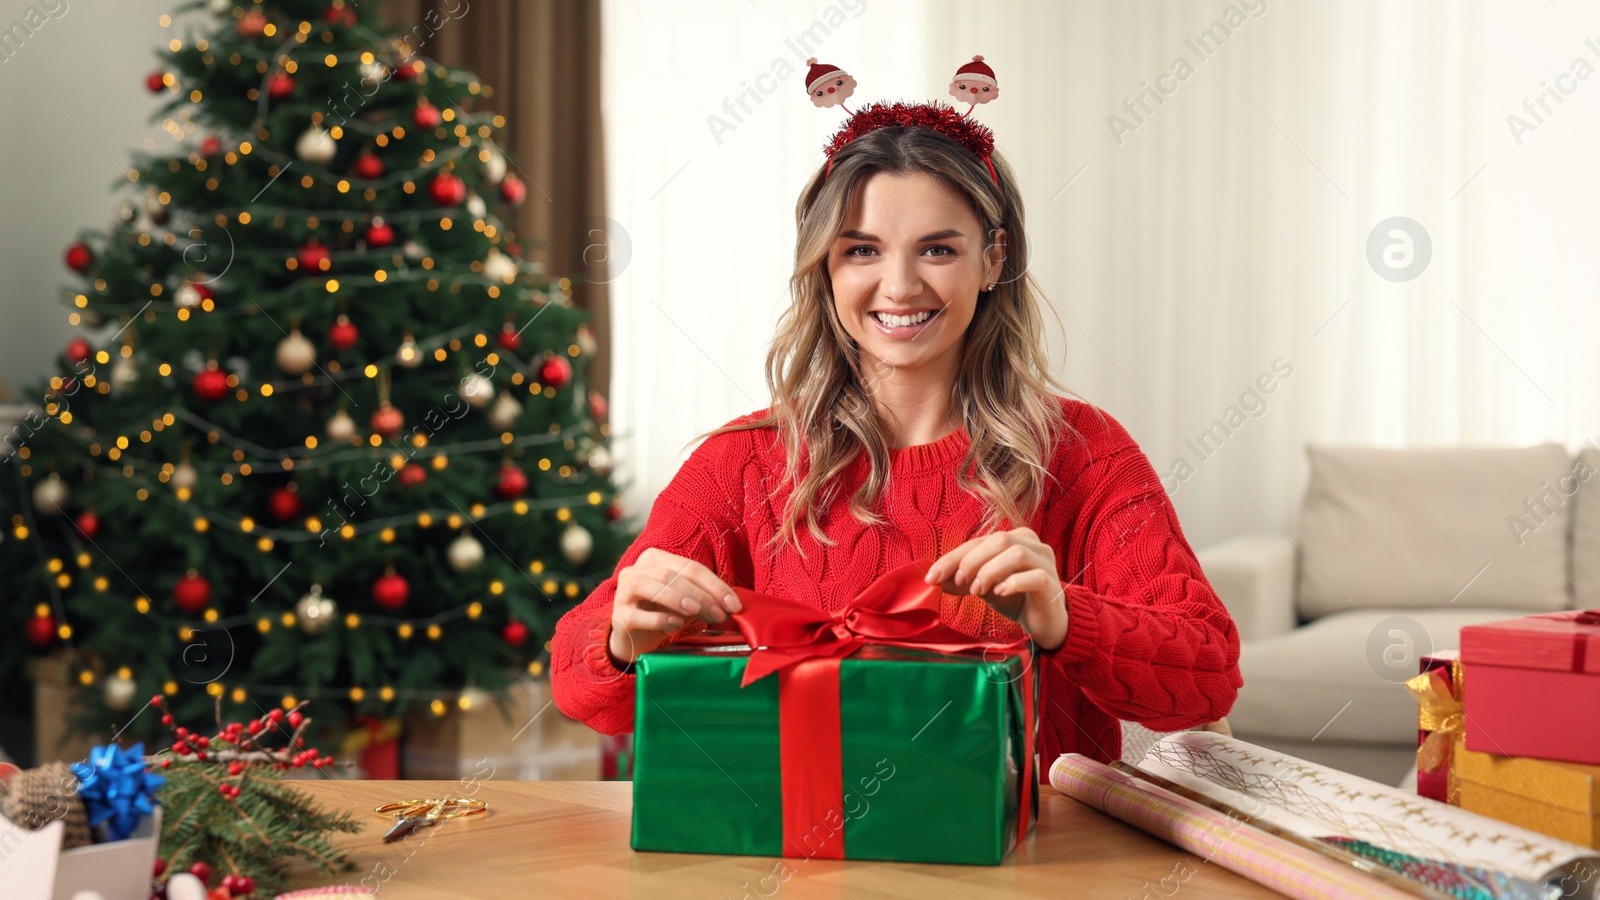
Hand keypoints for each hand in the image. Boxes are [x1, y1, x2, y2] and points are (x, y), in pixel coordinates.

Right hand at [608, 548, 741, 664]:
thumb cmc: (662, 615)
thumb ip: (703, 597)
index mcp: (655, 559)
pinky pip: (640, 615)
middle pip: (673, 575)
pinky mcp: (619, 616)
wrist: (632, 640)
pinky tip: (676, 624)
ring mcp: (624, 592)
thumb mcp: (685, 602)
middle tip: (720, 613)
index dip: (714, 584)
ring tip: (698, 611)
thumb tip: (731, 603)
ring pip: (653, 586)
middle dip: (701, 594)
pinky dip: (661, 619)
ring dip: (679, 598)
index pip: (690, 567)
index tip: (734, 604)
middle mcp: (636, 570)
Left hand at [924, 528, 1067, 650]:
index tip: (933, 576)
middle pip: (999, 540)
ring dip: (990, 571)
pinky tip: (999, 593)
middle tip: (960, 583)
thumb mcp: (984, 587)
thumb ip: (962, 580)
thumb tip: (935, 580)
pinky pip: (1034, 576)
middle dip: (972, 561)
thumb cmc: (1015, 598)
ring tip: (978, 591)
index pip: (979, 541)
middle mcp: (1033, 544)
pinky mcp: (1052, 584)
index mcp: (1015, 538)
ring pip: (1017, 553)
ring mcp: (1045, 562)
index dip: (954, 557)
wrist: (1044, 622)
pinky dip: (1012, 583)